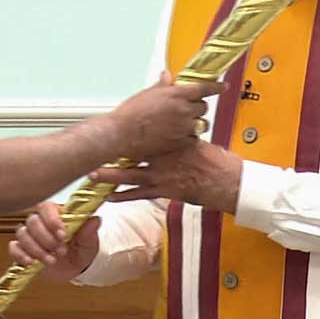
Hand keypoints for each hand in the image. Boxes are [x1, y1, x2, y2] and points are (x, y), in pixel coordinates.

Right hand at [8, 201, 100, 282]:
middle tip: (60, 251)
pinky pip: (14, 248)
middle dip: (46, 238)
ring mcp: (29, 235)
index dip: (51, 220)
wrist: (75, 267)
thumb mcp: (89, 241)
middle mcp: (40, 221)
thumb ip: (89, 231)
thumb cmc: (81, 248)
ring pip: (23, 234)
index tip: (62, 235)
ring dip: (37, 249)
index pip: (46, 207)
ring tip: (52, 260)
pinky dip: (20, 255)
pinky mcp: (22, 249)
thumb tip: (95, 220)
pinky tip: (31, 262)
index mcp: (56, 213)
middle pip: (32, 221)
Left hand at [91, 140, 241, 212]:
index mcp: (170, 140)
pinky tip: (111, 197)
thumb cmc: (213, 160)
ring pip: (131, 175)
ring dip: (111, 176)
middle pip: (131, 154)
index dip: (125, 133)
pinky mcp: (165, 192)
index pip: (144, 134)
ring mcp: (163, 175)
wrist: (227, 181)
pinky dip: (124, 197)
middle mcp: (163, 156)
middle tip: (92, 152)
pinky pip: (140, 195)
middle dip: (111, 154)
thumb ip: (181, 126)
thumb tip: (179, 121)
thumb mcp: (198, 138)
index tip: (109, 129)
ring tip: (93, 175)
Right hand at [111, 72, 224, 158]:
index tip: (223, 86)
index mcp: (176, 94)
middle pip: (203, 107)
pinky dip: (189, 136)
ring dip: (196, 123)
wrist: (121, 134)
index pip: (204, 88)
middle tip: (187, 109)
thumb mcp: (147, 93)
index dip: (216, 87)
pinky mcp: (180, 142)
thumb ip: (162, 85)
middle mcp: (183, 110)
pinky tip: (178, 135)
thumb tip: (168, 76)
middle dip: (197, 107)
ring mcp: (183, 127)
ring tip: (183, 124)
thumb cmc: (130, 114)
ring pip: (201, 124)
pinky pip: (193, 138)